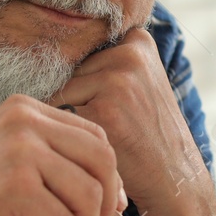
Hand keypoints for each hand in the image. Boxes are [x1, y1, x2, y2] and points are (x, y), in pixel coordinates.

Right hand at [0, 94, 126, 215]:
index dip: (110, 179)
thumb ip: (61, 167)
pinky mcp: (16, 186)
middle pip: (102, 161)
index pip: (96, 137)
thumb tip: (119, 197)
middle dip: (104, 205)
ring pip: (89, 194)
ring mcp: (19, 150)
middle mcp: (24, 120)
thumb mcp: (14, 166)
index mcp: (25, 108)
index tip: (102, 210)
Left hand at [50, 28, 209, 214]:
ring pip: (63, 90)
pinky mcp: (104, 111)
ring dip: (72, 114)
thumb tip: (43, 53)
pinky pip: (60, 114)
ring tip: (106, 132)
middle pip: (72, 68)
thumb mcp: (140, 80)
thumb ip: (107, 59)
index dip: (89, 78)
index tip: (110, 98)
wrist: (173, 174)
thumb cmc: (147, 129)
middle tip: (112, 120)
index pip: (85, 49)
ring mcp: (118, 81)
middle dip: (80, 96)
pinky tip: (97, 143)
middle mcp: (129, 53)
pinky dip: (69, 132)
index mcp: (138, 40)